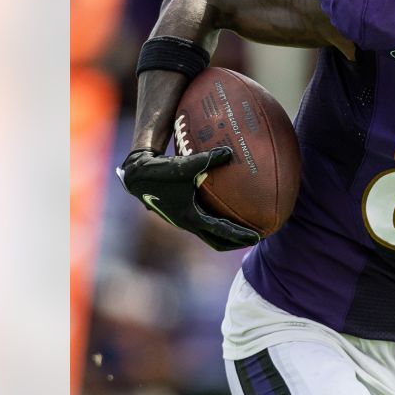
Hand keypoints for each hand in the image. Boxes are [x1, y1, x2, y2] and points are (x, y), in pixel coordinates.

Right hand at [117, 147, 260, 250]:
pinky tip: (226, 209)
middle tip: (256, 238)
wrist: (137, 175)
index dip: (240, 235)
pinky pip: (203, 222)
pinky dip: (216, 222)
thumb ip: (208, 159)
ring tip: (245, 229)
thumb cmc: (160, 171)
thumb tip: (229, 152)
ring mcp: (183, 220)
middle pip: (217, 240)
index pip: (221, 231)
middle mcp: (188, 223)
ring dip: (226, 235)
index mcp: (190, 217)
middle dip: (236, 242)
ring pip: (209, 234)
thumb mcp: (184, 165)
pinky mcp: (181, 213)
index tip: (258, 237)